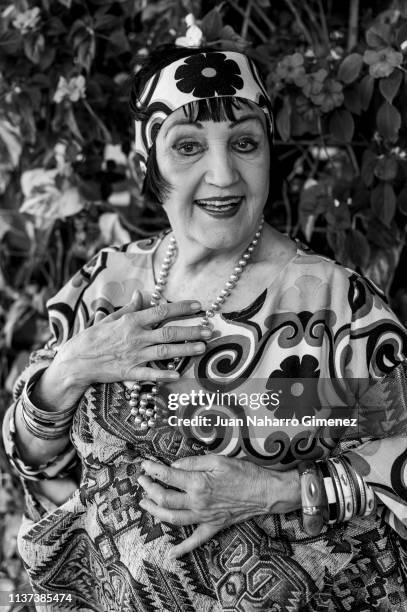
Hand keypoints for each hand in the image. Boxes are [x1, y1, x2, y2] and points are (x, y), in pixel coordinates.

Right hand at [35, 292, 209, 410]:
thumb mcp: (111, 318)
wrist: (76, 360)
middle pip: (169, 332)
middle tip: (210, 330)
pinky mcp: (129, 373)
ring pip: (164, 352)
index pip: (161, 311)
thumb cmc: (93, 337)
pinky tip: (178, 375)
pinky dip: (164, 375)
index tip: (199, 306)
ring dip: (185, 350)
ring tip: (203, 348)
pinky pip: (149, 374)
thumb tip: (142, 294)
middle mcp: (136, 337)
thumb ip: (130, 308)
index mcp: (132, 321)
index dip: (182, 308)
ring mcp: (134, 355)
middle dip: (192, 330)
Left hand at [138, 455, 300, 558]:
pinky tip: (172, 553)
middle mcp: (198, 502)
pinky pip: (196, 540)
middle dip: (149, 489)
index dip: (153, 469)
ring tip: (145, 504)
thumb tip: (175, 465)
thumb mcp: (218, 459)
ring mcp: (204, 517)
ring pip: (173, 518)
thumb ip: (193, 462)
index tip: (143, 464)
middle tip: (141, 481)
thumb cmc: (244, 472)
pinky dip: (183, 548)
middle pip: (165, 499)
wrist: (265, 492)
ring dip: (155, 512)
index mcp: (198, 482)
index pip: (168, 476)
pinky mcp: (214, 525)